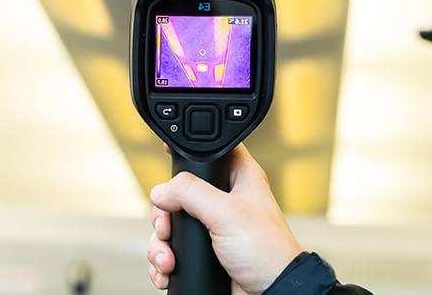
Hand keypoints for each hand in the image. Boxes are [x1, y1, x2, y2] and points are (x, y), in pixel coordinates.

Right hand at [146, 143, 303, 293]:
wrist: (271, 293)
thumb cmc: (266, 251)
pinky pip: (172, 250)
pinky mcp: (204, 252)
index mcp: (238, 178)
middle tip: (166, 228)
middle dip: (164, 215)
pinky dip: (163, 261)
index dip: (189, 151)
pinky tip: (167, 270)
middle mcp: (224, 200)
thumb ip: (191, 193)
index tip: (169, 155)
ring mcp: (212, 227)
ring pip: (171, 224)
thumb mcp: (227, 213)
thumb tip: (161, 190)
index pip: (210, 152)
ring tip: (168, 260)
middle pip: (179, 192)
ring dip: (161, 243)